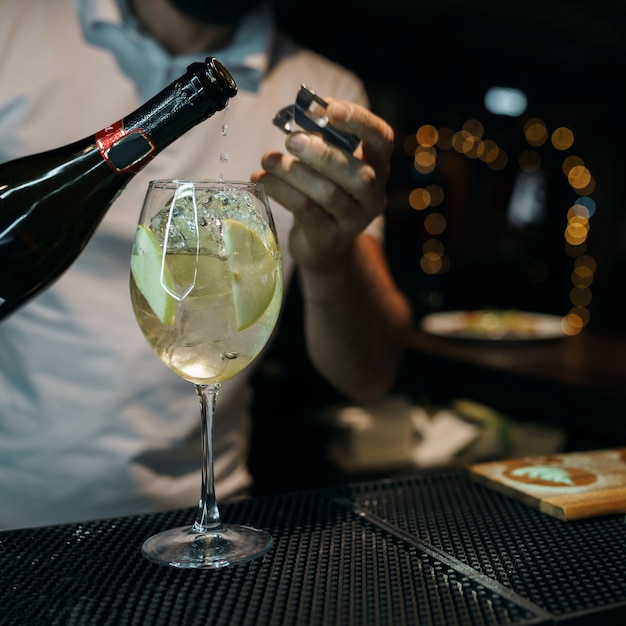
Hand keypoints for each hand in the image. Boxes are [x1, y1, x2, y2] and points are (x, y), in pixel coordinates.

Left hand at [251, 100, 394, 270]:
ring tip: (268, 160)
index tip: (331, 108)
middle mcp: (373, 196)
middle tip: (292, 139)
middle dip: (322, 153)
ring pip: (328, 194)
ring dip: (294, 172)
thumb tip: (305, 113)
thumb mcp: (329, 165)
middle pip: (358, 174)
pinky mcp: (329, 237)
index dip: (360, 121)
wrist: (324, 245)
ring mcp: (354, 221)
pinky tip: (261, 179)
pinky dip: (281, 191)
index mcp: (377, 167)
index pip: (382, 139)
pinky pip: (306, 210)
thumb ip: (323, 140)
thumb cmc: (325, 193)